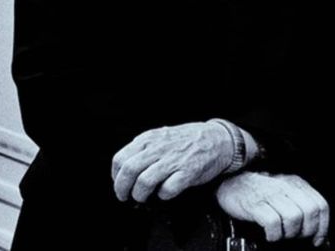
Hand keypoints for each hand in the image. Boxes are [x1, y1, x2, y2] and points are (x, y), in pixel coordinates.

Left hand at [110, 121, 232, 201]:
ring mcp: (173, 160)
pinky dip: (163, 195)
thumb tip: (126, 168)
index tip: (119, 183)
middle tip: (125, 197)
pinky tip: (165, 193)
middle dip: (122, 189)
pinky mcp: (187, 173)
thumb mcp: (162, 136)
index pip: (120, 158)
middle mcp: (159, 148)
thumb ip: (144, 148)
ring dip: (140, 195)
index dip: (116, 176)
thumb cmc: (189, 140)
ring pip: (144, 182)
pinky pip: (168, 189)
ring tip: (143, 197)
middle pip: (129, 171)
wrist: (218, 140)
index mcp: (149, 139)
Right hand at [215, 171, 330, 246]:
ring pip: (294, 218)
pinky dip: (274, 234)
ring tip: (281, 234)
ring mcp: (270, 194)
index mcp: (296, 183)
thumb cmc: (258, 192)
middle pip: (310, 212)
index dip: (322, 226)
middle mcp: (285, 186)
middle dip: (307, 230)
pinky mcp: (256, 204)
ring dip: (289, 233)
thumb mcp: (283, 192)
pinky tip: (269, 234)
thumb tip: (317, 229)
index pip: (320, 205)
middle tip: (296, 236)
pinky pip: (273, 223)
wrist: (230, 183)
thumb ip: (300, 204)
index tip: (316, 239)